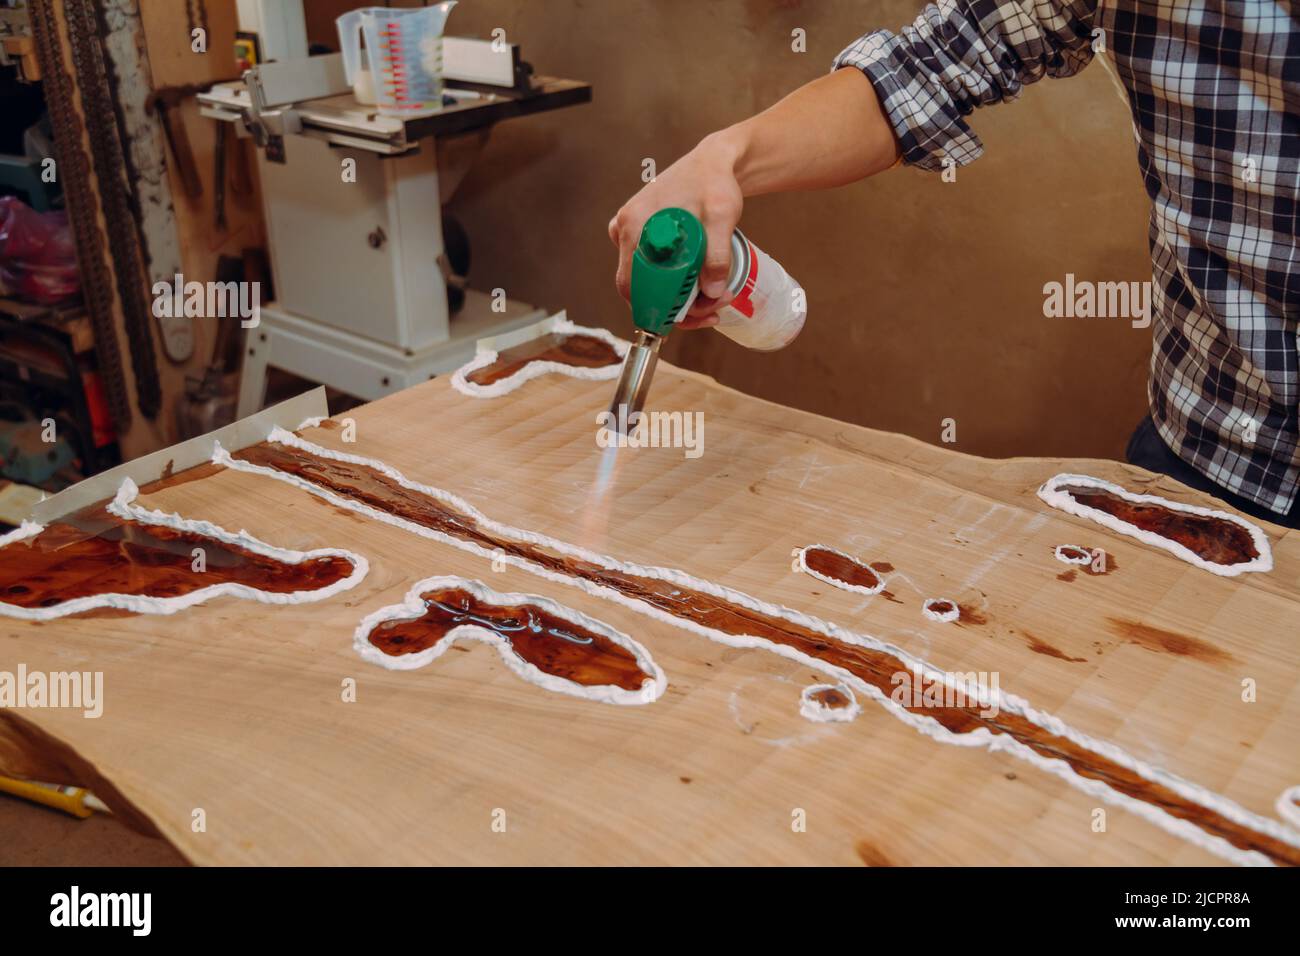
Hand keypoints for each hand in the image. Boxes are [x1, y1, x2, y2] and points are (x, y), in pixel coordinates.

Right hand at [608, 129, 745, 327]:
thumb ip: (717, 254)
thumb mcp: (722, 215)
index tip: (690, 316)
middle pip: (639, 288)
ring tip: (717, 296)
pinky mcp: (643, 237)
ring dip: (680, 298)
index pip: (631, 283)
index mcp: (634, 224)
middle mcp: (625, 230)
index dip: (657, 308)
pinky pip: (652, 271)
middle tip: (714, 308)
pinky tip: (701, 284)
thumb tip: (712, 292)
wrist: (713, 163)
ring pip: (648, 282)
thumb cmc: (714, 182)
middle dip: (676, 307)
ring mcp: (632, 234)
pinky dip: (675, 284)